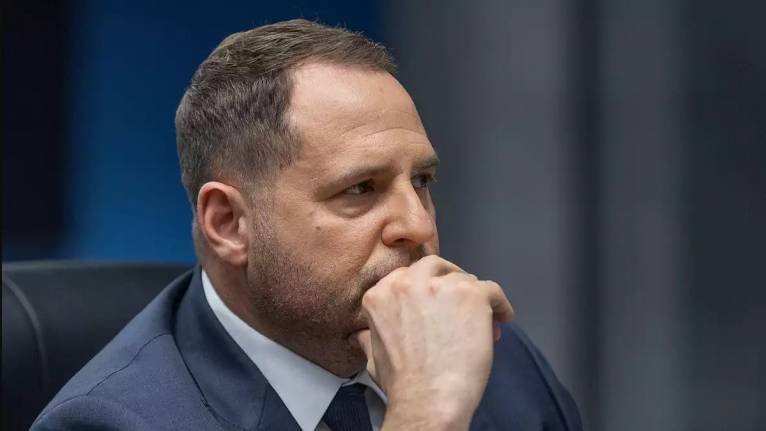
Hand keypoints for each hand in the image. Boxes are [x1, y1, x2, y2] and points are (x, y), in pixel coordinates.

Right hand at [353, 255, 513, 429]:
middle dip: (448, 280)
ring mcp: (441, 285)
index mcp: (381, 294)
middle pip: (435, 266)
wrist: (428, 398)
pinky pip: (493, 290)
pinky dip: (500, 305)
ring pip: (466, 280)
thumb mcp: (372, 355)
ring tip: (484, 320)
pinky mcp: (471, 294)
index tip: (435, 301)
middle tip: (459, 301)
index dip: (425, 288)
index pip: (407, 275)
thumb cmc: (403, 383)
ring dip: (474, 298)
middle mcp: (408, 282)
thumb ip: (369, 335)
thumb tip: (364, 335)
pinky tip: (502, 318)